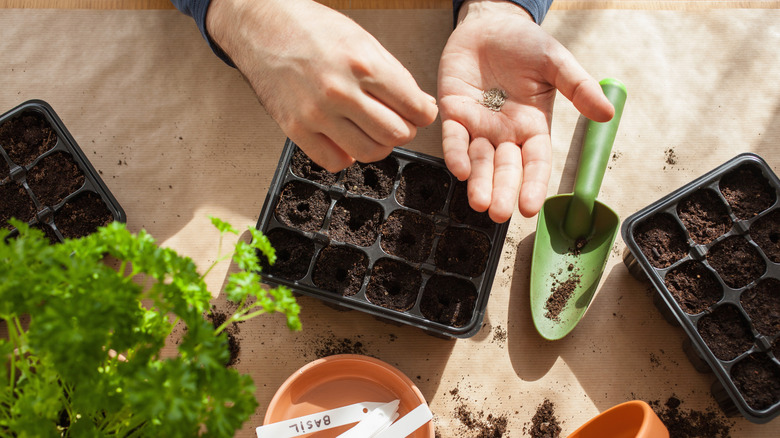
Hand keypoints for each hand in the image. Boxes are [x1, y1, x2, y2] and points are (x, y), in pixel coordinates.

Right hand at [206, 0, 437, 170]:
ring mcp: (316, 113)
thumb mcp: (363, 41)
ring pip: (369, 152)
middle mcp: (340, 91)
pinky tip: (346, 139)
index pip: (414, 108)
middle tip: (397, 122)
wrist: (263, 26)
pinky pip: (334, 161)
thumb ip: (395, 76)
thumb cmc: (312, 30)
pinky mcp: (295, 128)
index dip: (423, 114)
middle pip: (395, 134)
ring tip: (373, 132)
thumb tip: (422, 106)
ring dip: (378, 146)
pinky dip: (347, 156)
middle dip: (403, 130)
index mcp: (362, 64)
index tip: (419, 113)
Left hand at [438, 0, 613, 222]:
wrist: (490, 23)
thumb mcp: (556, 63)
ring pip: (478, 161)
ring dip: (478, 182)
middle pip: (505, 169)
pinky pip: (453, 138)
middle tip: (499, 214)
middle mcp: (505, 133)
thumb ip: (578, 87)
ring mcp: (478, 125)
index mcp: (533, 127)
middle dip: (502, 191)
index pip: (535, 163)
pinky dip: (455, 153)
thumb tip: (607, 113)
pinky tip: (459, 170)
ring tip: (478, 203)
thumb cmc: (525, 43)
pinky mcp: (453, 113)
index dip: (533, 185)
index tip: (531, 208)